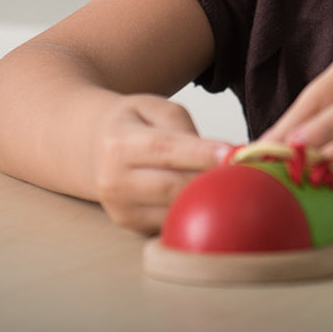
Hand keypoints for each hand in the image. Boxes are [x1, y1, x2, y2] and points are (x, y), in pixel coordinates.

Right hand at [89, 94, 229, 232]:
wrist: (92, 148)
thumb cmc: (132, 123)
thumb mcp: (154, 107)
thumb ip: (183, 128)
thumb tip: (217, 154)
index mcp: (118, 143)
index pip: (165, 150)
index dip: (200, 153)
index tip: (231, 153)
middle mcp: (113, 181)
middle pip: (172, 186)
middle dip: (209, 179)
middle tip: (240, 169)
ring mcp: (120, 209)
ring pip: (174, 209)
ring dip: (206, 197)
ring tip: (228, 181)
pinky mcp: (131, 226)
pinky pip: (172, 221)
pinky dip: (194, 209)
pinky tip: (209, 195)